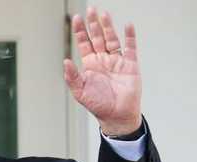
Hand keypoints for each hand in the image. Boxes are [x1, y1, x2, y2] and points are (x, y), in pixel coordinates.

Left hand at [64, 7, 141, 134]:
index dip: (80, 31)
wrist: (117, 115)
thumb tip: (65, 61)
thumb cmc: (98, 105)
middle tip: (91, 9)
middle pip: (98, 37)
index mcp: (90, 65)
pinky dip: (130, 36)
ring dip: (108, 27)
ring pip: (112, 39)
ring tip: (104, 14)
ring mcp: (117, 61)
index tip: (77, 18)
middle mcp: (103, 60)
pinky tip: (127, 25)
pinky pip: (130, 48)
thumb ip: (72, 77)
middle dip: (93, 24)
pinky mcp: (130, 65)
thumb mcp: (80, 92)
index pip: (84, 44)